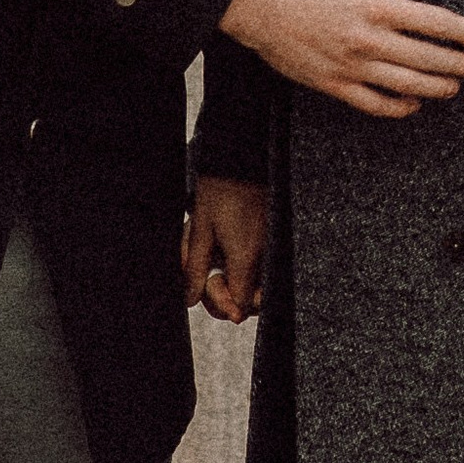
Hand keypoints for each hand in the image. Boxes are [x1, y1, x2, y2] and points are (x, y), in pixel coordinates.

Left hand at [183, 175, 270, 323]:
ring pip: (257, 284)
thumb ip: (194, 268)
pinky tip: (225, 244)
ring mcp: (272, 249)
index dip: (221, 302)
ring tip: (215, 252)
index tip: (208, 282)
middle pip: (253, 301)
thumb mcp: (200, 229)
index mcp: (246, 258)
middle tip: (210, 275)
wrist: (243, 157)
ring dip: (234, 277)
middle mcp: (265, 258)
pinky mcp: (273, 239)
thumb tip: (189, 299)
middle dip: (228, 294)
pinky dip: (242, 263)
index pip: (240, 305)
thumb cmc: (221, 187)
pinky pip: (261, 265)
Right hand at [219, 0, 463, 118]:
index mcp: (377, 6)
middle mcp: (370, 39)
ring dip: (436, 87)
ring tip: (453, 86)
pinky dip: (398, 107)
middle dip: (458, 64)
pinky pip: (374, 104)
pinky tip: (412, 104)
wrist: (260, 4)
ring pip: (407, 85)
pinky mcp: (334, 85)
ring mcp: (352, 66)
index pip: (434, 22)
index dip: (463, 32)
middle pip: (427, 57)